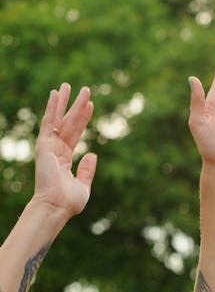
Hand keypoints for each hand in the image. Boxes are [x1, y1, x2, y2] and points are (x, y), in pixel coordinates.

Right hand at [31, 83, 97, 218]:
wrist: (57, 206)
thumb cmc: (69, 201)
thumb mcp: (84, 185)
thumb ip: (88, 170)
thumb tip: (92, 154)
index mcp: (64, 158)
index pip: (76, 134)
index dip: (83, 119)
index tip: (90, 106)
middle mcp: (56, 149)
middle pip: (68, 122)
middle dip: (76, 106)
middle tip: (84, 89)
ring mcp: (49, 146)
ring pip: (60, 119)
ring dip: (66, 102)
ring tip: (70, 85)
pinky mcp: (44, 145)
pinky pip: (49, 122)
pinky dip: (52, 107)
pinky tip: (56, 94)